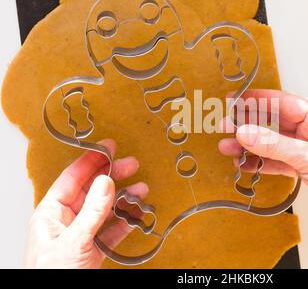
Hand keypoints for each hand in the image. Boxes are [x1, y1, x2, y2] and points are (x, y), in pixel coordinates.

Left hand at [24, 139, 147, 268]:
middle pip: (92, 190)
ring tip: (141, 189)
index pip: (73, 179)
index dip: (91, 160)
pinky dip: (125, 221)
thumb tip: (106, 182)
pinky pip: (112, 230)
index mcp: (51, 213)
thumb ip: (92, 211)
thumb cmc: (50, 276)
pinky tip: (135, 214)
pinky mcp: (93, 250)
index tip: (108, 147)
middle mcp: (66, 221)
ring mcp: (81, 235)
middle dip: (112, 176)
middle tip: (131, 164)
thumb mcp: (72, 242)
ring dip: (124, 199)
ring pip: (105, 209)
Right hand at [219, 90, 307, 267]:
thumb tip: (246, 132)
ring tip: (228, 148)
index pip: (284, 103)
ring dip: (251, 146)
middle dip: (250, 125)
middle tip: (226, 126)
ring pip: (274, 144)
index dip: (258, 100)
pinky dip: (262, 163)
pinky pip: (278, 161)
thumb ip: (275, 145)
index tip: (236, 99)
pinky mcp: (306, 168)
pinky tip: (246, 164)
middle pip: (275, 123)